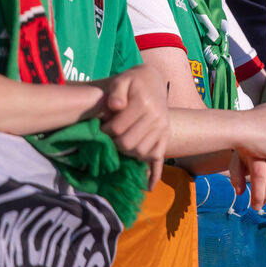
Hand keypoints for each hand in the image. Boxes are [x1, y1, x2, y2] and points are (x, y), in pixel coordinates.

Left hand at [97, 65, 169, 189]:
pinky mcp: (165, 137)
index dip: (105, 131)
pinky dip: (153, 174)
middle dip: (114, 144)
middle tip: (108, 139)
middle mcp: (157, 118)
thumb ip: (116, 91)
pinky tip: (147, 186)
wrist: (152, 82)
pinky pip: (159, 159)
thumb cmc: (133, 82)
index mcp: (144, 104)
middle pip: (129, 144)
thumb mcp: (122, 80)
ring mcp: (163, 129)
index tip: (101, 128)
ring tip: (119, 145)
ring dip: (127, 154)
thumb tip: (115, 106)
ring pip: (141, 153)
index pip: (118, 128)